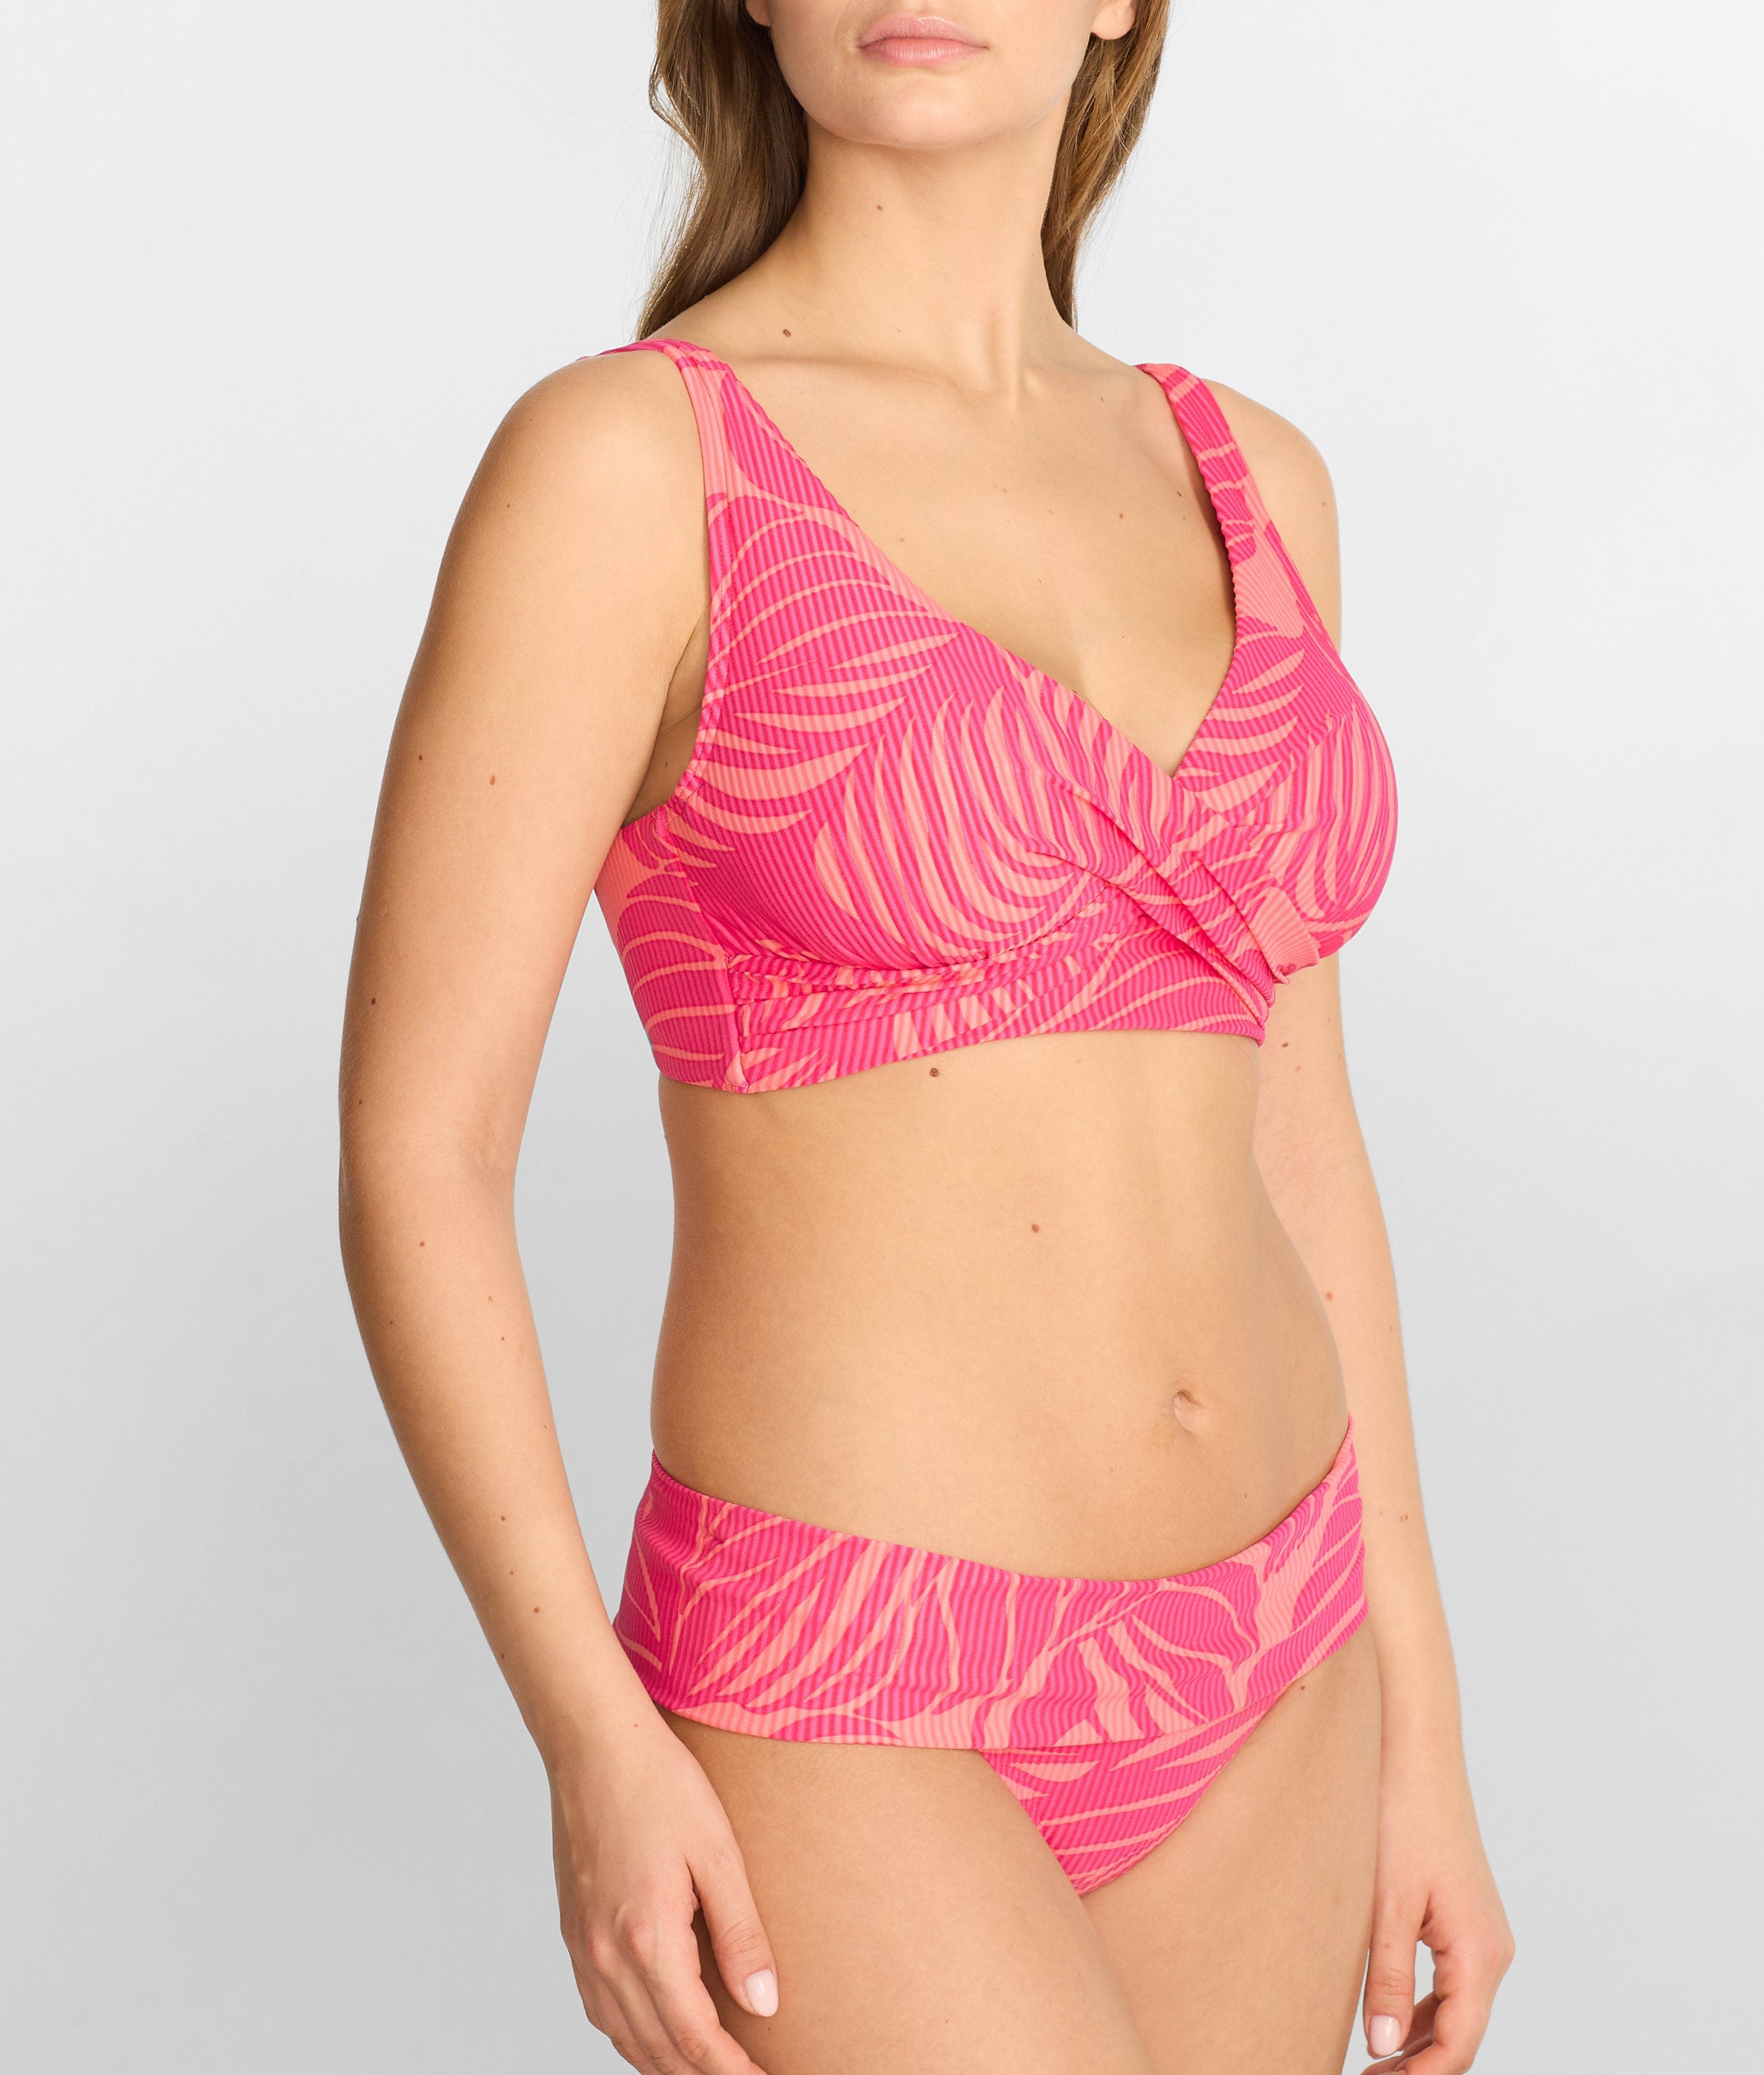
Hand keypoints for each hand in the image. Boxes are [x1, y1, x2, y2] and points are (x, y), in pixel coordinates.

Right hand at [550, 1714, 778, 2073]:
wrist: (595, 1745)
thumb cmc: (661, 1785)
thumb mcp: (718, 1853)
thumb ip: (741, 1934)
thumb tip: (765, 2003)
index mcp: (646, 1939)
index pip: (694, 2039)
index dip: (733, 2072)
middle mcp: (606, 1956)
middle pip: (657, 2051)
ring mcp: (583, 1947)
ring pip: (624, 2038)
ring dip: (666, 2063)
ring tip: (709, 2065)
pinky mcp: (574, 1932)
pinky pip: (600, 2010)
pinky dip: (632, 2035)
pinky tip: (657, 2030)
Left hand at [1359, 1768, 1513, 2072]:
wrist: (1415, 1753)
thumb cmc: (1401, 1816)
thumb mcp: (1386, 1904)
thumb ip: (1385, 1977)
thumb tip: (1381, 2045)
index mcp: (1478, 1952)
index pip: (1459, 2044)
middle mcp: (1490, 1949)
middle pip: (1461, 2033)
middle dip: (1419, 2067)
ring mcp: (1481, 1934)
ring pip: (1454, 2010)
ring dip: (1418, 2042)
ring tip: (1372, 2065)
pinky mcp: (1463, 1918)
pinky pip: (1448, 1981)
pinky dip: (1421, 2008)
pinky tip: (1385, 2019)